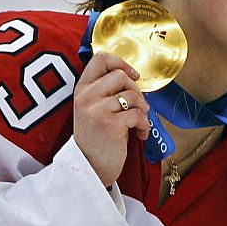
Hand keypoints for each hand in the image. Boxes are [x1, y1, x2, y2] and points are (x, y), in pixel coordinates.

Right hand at [73, 52, 148, 185]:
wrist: (90, 167)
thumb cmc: (98, 137)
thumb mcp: (93, 108)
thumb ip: (105, 90)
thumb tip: (133, 76)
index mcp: (82, 89)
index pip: (100, 59)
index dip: (121, 63)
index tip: (132, 76)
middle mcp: (86, 97)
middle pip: (121, 75)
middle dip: (136, 91)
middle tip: (138, 107)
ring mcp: (97, 110)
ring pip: (132, 95)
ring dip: (142, 110)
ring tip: (138, 123)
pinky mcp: (110, 124)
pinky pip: (138, 115)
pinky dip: (144, 125)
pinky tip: (139, 134)